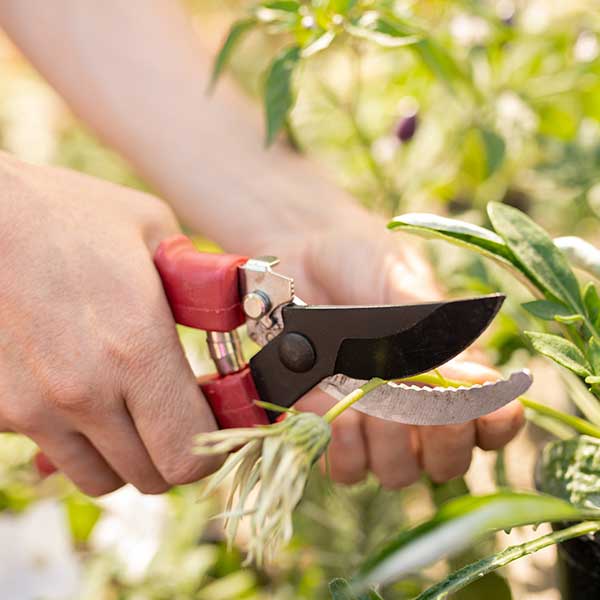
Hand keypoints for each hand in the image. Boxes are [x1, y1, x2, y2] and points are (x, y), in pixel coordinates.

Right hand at [0, 155, 220, 495]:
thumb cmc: (68, 215)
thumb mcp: (155, 234)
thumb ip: (201, 287)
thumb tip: (230, 319)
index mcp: (137, 348)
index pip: (188, 454)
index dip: (211, 449)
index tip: (213, 425)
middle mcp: (85, 390)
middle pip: (150, 477)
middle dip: (172, 453)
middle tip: (173, 416)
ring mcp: (33, 406)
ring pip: (101, 478)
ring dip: (125, 454)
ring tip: (128, 408)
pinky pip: (52, 452)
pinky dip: (74, 440)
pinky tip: (78, 395)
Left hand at [252, 212, 523, 487]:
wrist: (296, 255)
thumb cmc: (357, 259)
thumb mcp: (401, 281)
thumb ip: (433, 331)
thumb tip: (480, 382)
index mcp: (450, 369)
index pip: (494, 423)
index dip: (493, 426)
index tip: (477, 407)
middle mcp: (416, 407)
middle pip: (448, 462)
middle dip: (436, 439)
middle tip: (412, 398)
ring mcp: (372, 424)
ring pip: (399, 473)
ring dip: (385, 444)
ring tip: (362, 400)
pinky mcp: (326, 428)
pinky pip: (348, 471)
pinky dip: (343, 451)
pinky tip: (331, 414)